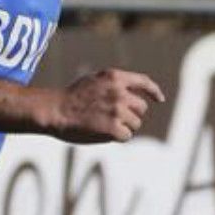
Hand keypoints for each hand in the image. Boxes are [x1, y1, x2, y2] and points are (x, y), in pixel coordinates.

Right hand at [47, 69, 164, 142]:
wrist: (55, 110)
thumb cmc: (70, 98)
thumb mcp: (94, 81)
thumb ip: (113, 84)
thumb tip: (131, 95)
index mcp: (115, 77)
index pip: (143, 82)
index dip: (153, 92)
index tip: (159, 99)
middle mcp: (120, 92)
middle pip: (141, 108)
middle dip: (131, 115)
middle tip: (113, 118)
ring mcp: (118, 110)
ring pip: (135, 124)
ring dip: (123, 127)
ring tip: (103, 124)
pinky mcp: (114, 128)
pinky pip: (126, 136)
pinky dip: (117, 137)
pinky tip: (102, 133)